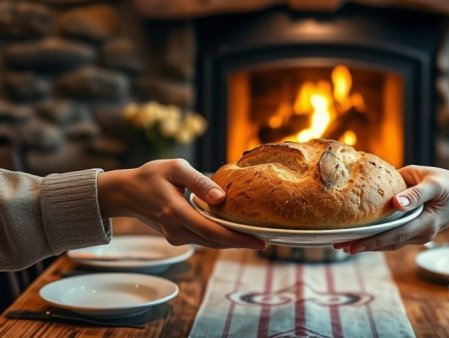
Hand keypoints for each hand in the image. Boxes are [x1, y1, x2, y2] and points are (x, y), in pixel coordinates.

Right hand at [97, 159, 265, 248]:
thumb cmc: (150, 175)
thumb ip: (200, 182)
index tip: (261, 242)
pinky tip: (235, 232)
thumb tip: (223, 198)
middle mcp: (176, 231)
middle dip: (242, 242)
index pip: (213, 231)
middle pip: (216, 242)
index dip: (239, 239)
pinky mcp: (176, 238)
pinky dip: (220, 238)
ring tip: (256, 237)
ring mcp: (175, 238)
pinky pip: (203, 240)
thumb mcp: (175, 169)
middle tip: (268, 240)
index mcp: (176, 213)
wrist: (124, 193)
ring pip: (210, 243)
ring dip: (232, 241)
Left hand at [334, 165, 448, 253]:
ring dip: (368, 244)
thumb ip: (415, 193)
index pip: (392, 235)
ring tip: (343, 243)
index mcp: (424, 222)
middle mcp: (420, 234)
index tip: (350, 244)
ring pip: (390, 242)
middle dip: (362, 245)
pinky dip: (378, 238)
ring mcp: (419, 235)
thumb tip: (394, 202)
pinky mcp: (416, 231)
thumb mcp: (435, 183)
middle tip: (337, 245)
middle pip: (387, 243)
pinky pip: (395, 237)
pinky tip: (362, 236)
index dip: (370, 241)